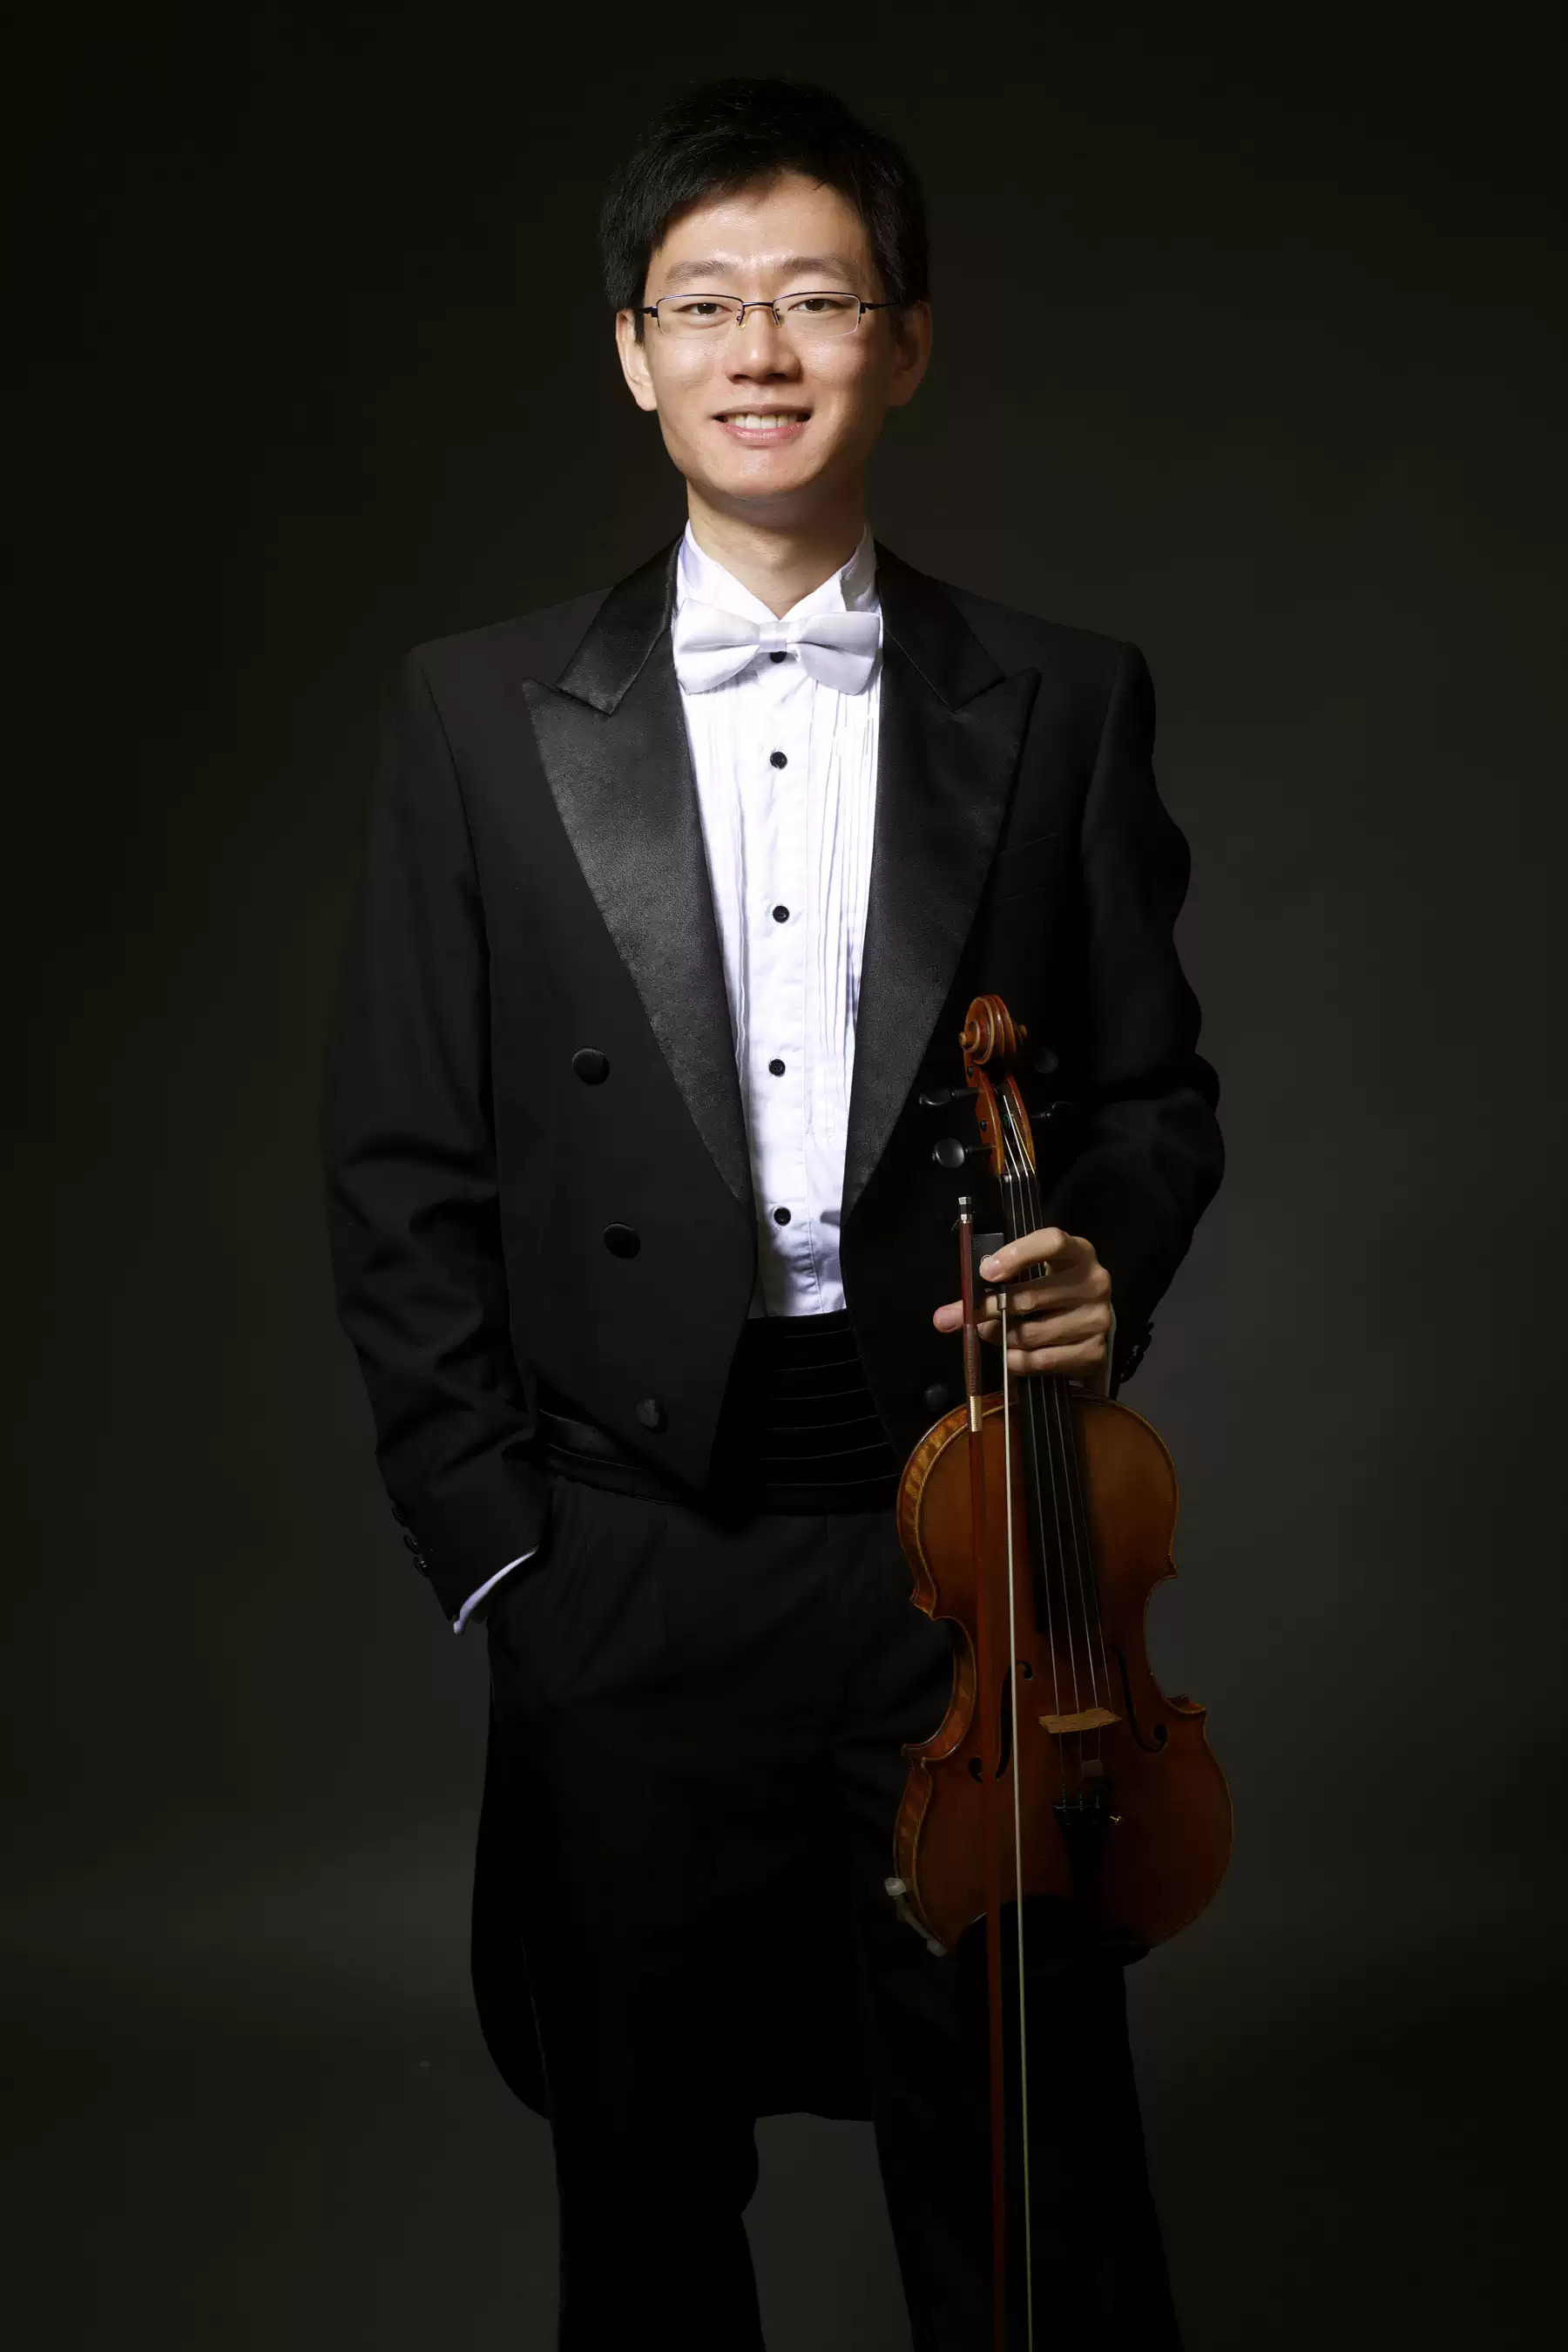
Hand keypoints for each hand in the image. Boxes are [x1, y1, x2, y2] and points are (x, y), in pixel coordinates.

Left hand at [932, 1227, 1112, 1382]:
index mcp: (1078, 1252)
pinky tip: (1010, 1354)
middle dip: (990, 1308)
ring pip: (1032, 1334)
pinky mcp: (1095, 1351)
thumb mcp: (1028, 1275)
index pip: (1051, 1242)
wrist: (1088, 1319)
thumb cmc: (1049, 1288)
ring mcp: (1098, 1318)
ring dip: (1001, 1337)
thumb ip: (988, 1287)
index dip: (1017, 1255)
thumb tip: (943, 1318)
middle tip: (969, 1316)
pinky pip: (1042, 1360)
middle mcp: (1094, 1282)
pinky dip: (1017, 1361)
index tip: (986, 1272)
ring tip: (991, 1333)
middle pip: (1032, 1296)